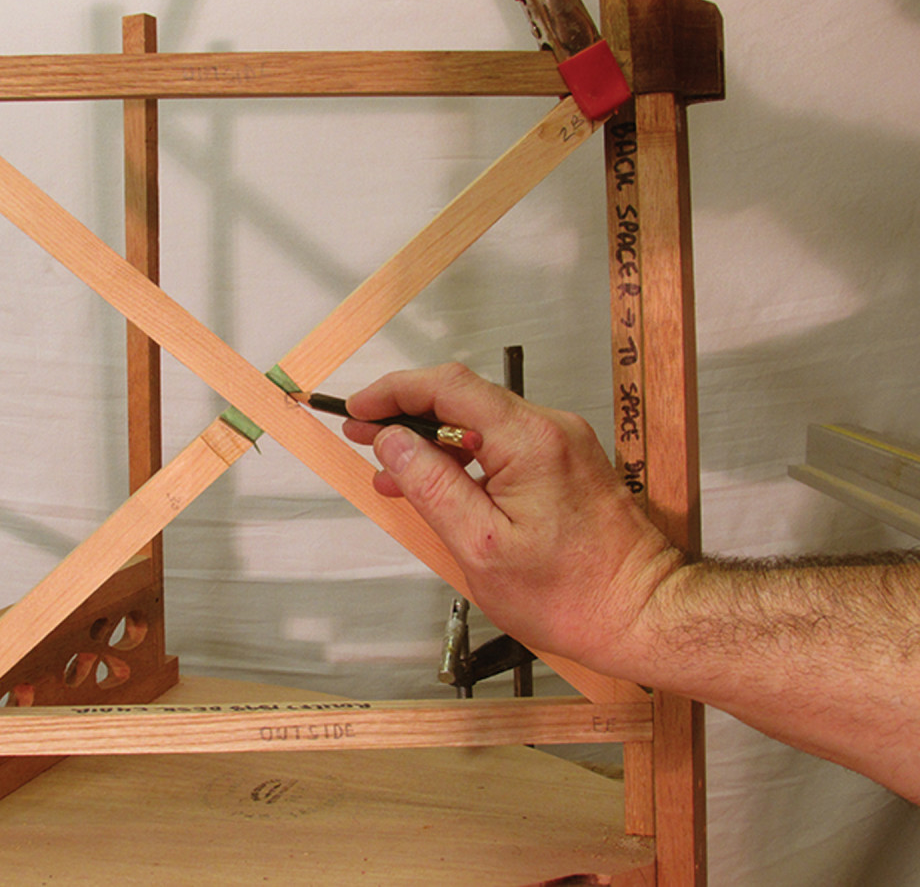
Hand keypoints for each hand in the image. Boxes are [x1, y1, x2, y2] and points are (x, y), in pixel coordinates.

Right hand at [344, 363, 681, 672]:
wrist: (643, 614)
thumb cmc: (574, 595)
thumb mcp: (481, 546)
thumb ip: (432, 486)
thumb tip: (393, 442)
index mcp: (530, 440)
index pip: (448, 387)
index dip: (395, 392)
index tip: (359, 409)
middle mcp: (550, 429)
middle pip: (463, 399)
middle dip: (406, 416)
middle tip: (362, 437)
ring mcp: (561, 444)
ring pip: (480, 424)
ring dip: (432, 443)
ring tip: (390, 473)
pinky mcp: (564, 464)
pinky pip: (502, 446)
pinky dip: (463, 460)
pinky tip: (436, 486)